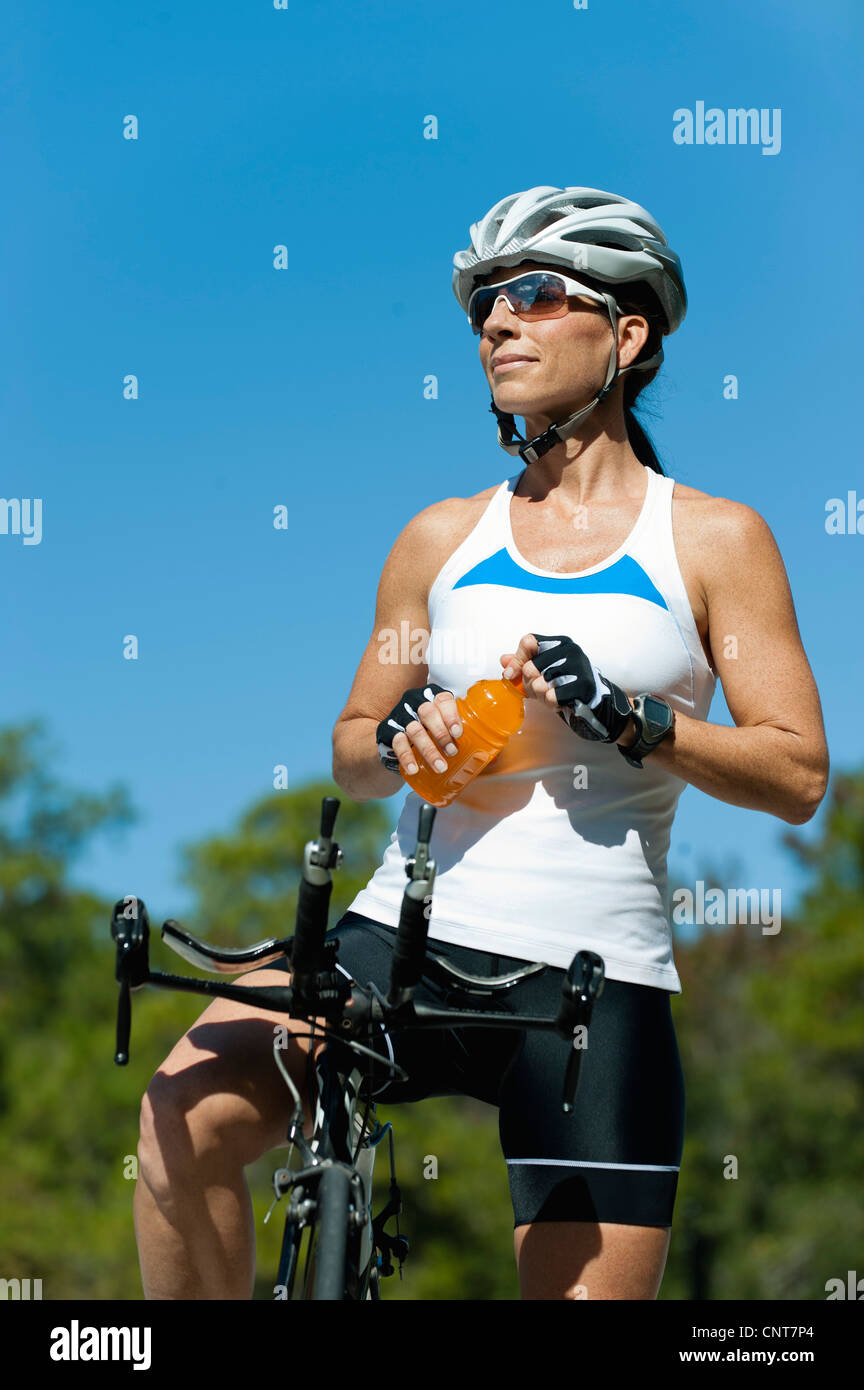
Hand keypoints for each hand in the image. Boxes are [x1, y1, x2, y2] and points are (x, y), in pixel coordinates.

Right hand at [376, 684, 462, 776]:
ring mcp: (400, 717)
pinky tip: (414, 769)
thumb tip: (494, 760)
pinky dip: (407, 758)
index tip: (458, 733)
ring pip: (414, 730)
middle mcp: (415, 703)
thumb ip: (463, 738)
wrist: (397, 743)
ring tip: (440, 767)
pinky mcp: (388, 731)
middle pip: (428, 712)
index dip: (451, 715)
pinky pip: (398, 743)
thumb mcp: (443, 729)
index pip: (442, 699)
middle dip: (441, 734)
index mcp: (433, 698)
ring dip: (429, 750)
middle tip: (452, 752)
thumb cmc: (429, 734)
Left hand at [500, 634, 633, 742]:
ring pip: (542, 682)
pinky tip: (556, 702)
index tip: (511, 675)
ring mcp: (579, 666)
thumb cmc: (564, 684)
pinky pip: (554, 695)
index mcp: (558, 642)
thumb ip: (521, 664)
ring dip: (539, 695)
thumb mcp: (540, 673)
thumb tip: (503, 660)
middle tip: (535, 690)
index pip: (529, 641)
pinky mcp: (584, 685)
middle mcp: (570, 650)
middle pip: (532, 665)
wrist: (593, 702)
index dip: (517, 660)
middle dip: (528, 683)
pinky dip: (550, 702)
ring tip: (546, 697)